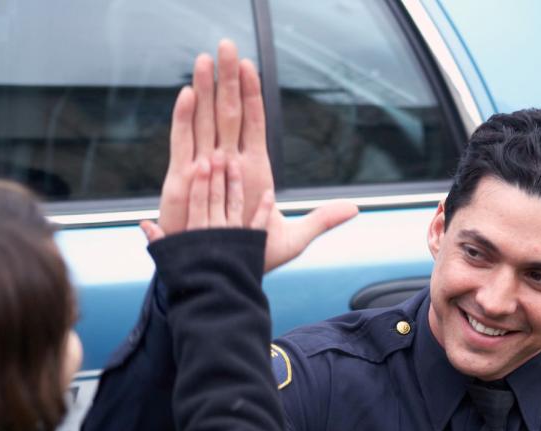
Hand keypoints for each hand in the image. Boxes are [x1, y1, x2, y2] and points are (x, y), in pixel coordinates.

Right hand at [142, 40, 357, 270]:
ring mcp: (206, 168)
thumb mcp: (295, 238)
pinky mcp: (186, 182)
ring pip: (204, 120)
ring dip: (203, 89)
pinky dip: (185, 119)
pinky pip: (184, 144)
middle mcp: (227, 162)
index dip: (252, 93)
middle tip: (223, 45)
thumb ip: (322, 220)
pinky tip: (187, 95)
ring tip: (202, 60)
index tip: (249, 65)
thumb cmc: (254, 257)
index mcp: (253, 170)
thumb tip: (355, 208)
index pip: (253, 122)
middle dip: (226, 78)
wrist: (224, 275)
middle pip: (227, 111)